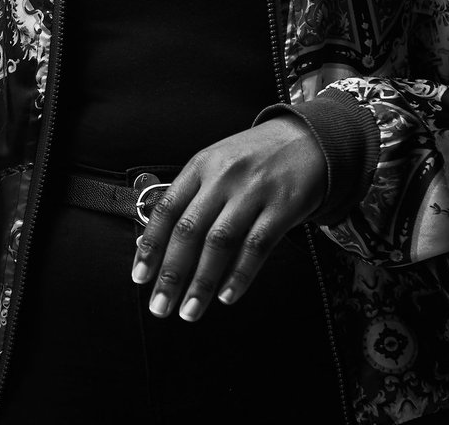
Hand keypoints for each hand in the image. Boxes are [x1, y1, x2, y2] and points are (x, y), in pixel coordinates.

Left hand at [130, 116, 327, 321]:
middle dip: (171, 274)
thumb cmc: (254, 157)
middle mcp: (223, 177)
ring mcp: (253, 192)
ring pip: (219, 242)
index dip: (150, 246)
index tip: (140, 277)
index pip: (167, 210)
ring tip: (190, 311)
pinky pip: (257, 245)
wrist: (308, 138)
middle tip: (160, 307)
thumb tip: (154, 243)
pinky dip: (240, 273)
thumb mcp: (216, 165)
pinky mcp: (282, 206)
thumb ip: (190, 199)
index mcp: (200, 166)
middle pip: (189, 230)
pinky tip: (227, 296)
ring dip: (202, 281)